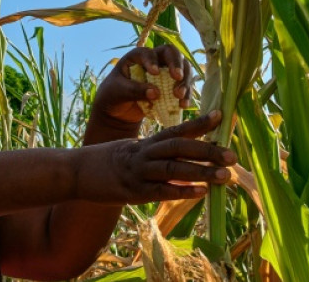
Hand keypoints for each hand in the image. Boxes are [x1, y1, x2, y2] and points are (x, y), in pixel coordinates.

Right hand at [74, 111, 235, 203]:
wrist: (76, 172)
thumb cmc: (106, 163)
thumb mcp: (130, 151)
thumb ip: (154, 154)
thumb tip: (180, 158)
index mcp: (145, 143)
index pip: (175, 129)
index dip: (198, 123)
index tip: (221, 116)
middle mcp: (144, 154)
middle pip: (179, 147)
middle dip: (207, 150)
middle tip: (232, 154)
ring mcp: (139, 172)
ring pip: (173, 167)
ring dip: (201, 171)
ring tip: (225, 175)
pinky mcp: (133, 190)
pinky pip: (160, 190)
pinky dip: (181, 190)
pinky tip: (200, 192)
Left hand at [94, 44, 192, 124]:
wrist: (117, 111)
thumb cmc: (112, 95)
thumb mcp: (117, 92)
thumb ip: (134, 90)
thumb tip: (156, 93)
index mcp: (136, 57)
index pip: (147, 52)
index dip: (152, 60)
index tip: (154, 73)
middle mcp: (153, 60)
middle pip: (172, 53)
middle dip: (177, 64)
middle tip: (178, 77)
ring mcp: (165, 73)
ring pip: (183, 69)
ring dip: (185, 81)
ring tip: (180, 96)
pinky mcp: (171, 86)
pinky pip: (184, 86)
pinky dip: (186, 95)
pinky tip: (184, 105)